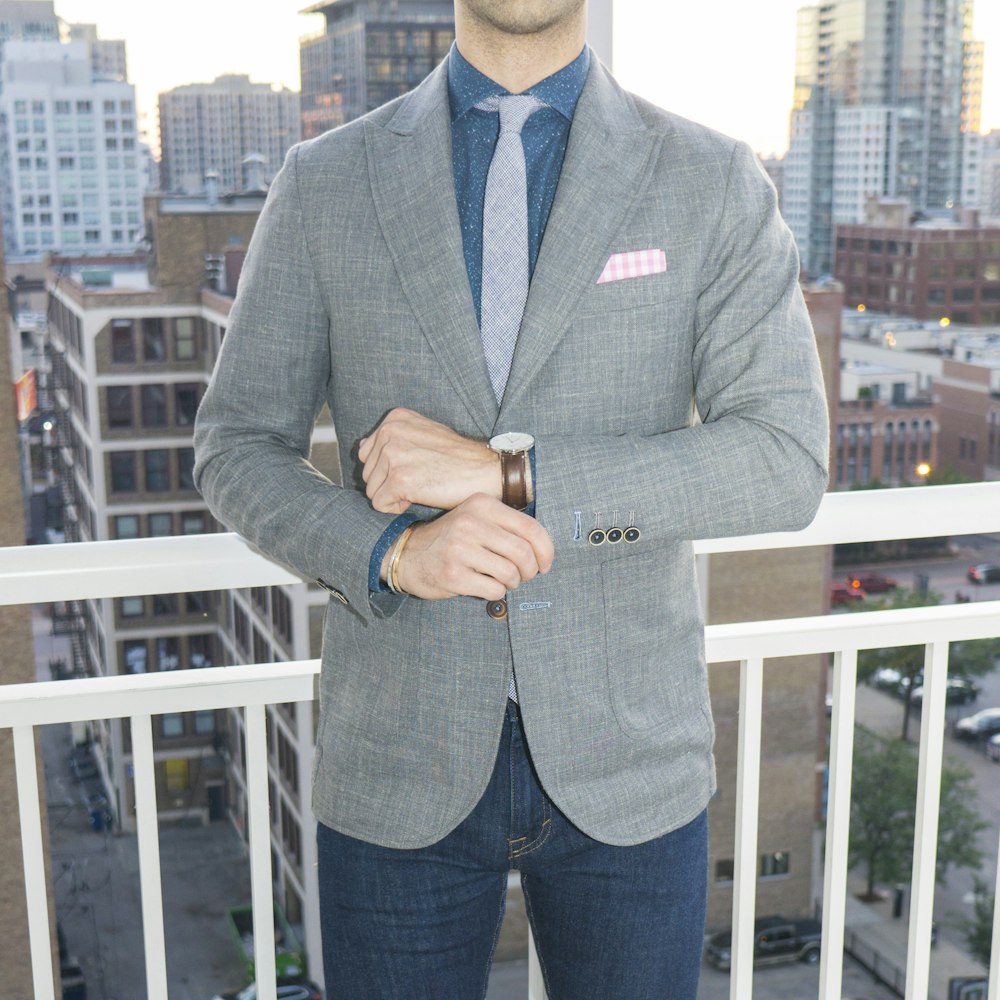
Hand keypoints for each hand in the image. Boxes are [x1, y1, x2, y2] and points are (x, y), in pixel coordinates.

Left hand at [359, 408, 500, 513]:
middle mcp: (390, 432)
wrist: (486, 470)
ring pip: (372, 490)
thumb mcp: (422, 433)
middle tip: (420, 479)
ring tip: (421, 486)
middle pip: (367, 473)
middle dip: (388, 483)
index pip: (367, 453)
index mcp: (394, 419)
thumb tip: (361, 445)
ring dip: (394, 496)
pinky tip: (419, 496)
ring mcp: (393, 454)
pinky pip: (380, 504)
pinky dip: (397, 508)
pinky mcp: (398, 478)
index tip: (415, 467)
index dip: (388, 469)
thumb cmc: (458, 457)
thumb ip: (392, 438)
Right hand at [386, 494, 553, 600]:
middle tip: (524, 575)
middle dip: (530, 570)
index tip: (545, 564)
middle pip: (523, 553)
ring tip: (504, 581)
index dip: (546, 550)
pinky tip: (487, 586)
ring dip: (513, 582)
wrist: (408, 554)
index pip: (530, 528)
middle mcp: (471, 523)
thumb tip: (544, 551)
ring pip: (511, 573)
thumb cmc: (452, 539)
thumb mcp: (477, 519)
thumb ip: (508, 527)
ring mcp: (460, 549)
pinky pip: (494, 590)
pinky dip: (497, 592)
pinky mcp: (453, 575)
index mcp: (481, 504)